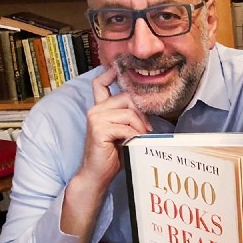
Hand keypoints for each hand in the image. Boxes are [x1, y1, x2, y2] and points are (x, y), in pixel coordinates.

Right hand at [81, 67, 150, 188]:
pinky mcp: (99, 129)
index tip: (119, 68)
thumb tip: (146, 105)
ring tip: (140, 137)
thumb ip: (128, 116)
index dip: (110, 73)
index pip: (100, 82)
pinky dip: (134, 135)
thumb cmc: (112, 153)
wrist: (97, 174)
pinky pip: (126, 127)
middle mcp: (95, 110)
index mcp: (100, 108)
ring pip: (129, 113)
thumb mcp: (122, 130)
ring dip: (140, 126)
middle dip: (141, 112)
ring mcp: (95, 118)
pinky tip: (132, 143)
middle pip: (126, 98)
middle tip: (147, 128)